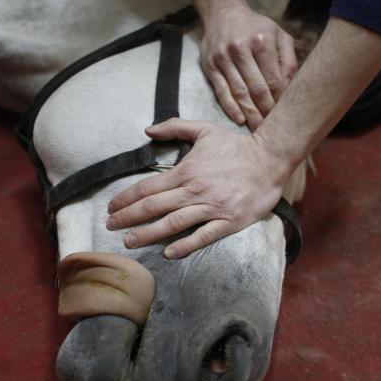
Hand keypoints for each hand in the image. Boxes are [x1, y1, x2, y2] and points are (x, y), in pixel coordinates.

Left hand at [106, 118, 290, 258]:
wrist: (270, 160)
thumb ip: (175, 128)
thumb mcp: (205, 130)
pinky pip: (202, 237)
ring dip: (147, 234)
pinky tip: (168, 253)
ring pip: (172, 224)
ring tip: (129, 242)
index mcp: (186, 171)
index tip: (111, 208)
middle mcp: (195, 191)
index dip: (126, 199)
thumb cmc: (236, 147)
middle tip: (110, 227)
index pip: (147, 188)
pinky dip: (184, 246)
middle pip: (153, 207)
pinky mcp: (228, 222)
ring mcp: (212, 208)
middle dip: (128, 218)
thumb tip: (148, 130)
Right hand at [200, 4, 297, 128]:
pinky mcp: (210, 66)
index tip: (286, 114)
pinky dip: (231, 108)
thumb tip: (290, 89)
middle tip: (274, 127)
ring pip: (239, 93)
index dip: (280, 100)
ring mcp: (223, 58)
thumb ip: (288, 60)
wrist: (223, 13)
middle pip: (257, 89)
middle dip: (267, 111)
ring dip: (250, 114)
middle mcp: (241, 49)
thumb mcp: (279, 34)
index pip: (274, 79)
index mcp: (262, 41)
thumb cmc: (256, 27)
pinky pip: (221, 92)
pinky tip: (240, 120)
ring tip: (259, 128)